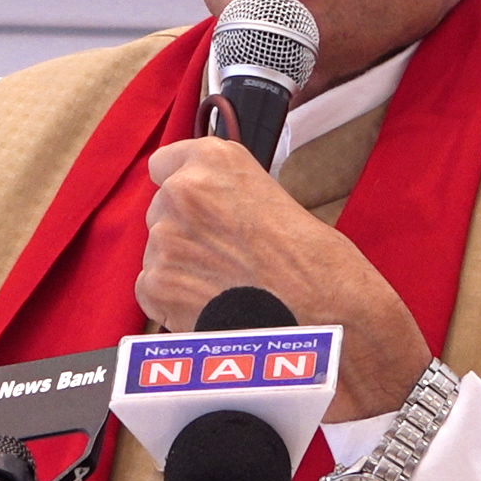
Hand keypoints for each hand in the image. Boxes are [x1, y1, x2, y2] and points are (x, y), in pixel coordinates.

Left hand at [137, 136, 431, 421]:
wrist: (329, 319)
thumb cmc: (319, 265)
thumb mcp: (275, 199)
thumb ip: (231, 196)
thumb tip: (213, 209)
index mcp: (215, 161)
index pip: (165, 163)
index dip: (185, 189)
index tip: (197, 204)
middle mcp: (183, 192)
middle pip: (162, 210)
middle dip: (187, 232)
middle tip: (227, 256)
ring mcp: (166, 238)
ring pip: (158, 250)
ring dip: (182, 267)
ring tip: (228, 286)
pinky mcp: (157, 284)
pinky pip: (151, 288)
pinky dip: (174, 300)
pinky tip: (213, 306)